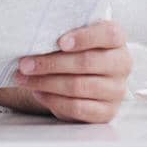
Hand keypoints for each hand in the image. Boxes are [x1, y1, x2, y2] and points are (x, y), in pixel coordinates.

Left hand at [14, 19, 132, 122]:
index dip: (84, 37)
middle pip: (87, 62)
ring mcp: (116, 90)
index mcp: (117, 39)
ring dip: (46, 83)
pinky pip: (77, 108)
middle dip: (51, 63)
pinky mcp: (106, 112)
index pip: (109, 34)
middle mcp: (121, 64)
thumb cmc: (78, 52)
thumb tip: (36, 36)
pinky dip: (54, 100)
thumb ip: (65, 34)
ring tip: (26, 79)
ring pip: (78, 86)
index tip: (60, 42)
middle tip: (25, 64)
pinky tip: (39, 93)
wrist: (84, 77)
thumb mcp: (76, 37)